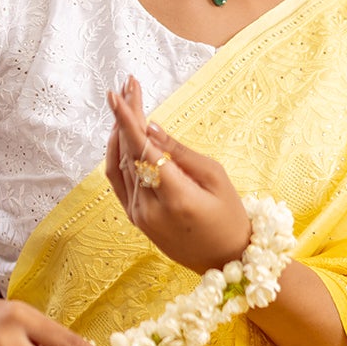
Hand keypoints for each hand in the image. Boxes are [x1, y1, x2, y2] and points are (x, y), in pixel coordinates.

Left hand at [105, 76, 251, 272]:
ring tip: (127, 101)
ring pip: (120, 164)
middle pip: (128, 152)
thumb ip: (180, 153)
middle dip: (126, 116)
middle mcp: (150, 208)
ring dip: (121, 131)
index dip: (127, 119)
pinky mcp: (135, 219)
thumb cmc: (230, 215)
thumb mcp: (216, 177)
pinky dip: (116, 155)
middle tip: (128, 85)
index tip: (117, 93)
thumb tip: (151, 128)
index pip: (143, 151)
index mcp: (176, 197)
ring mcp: (139, 216)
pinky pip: (118, 181)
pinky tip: (120, 134)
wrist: (226, 261)